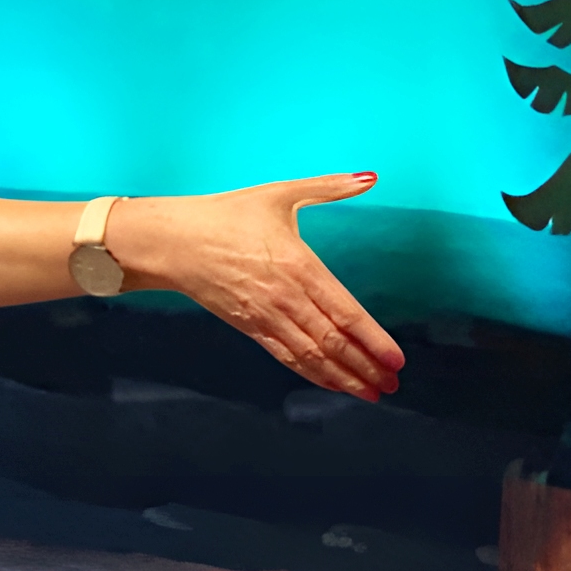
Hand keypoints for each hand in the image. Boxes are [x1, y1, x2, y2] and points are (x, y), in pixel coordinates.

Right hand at [114, 173, 406, 399]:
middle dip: (366, 367)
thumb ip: (330, 187)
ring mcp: (266, 317)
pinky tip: (333, 384)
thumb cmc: (227, 214)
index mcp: (300, 265)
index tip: (397, 359)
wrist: (173, 241)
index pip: (346, 312)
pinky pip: (287, 357)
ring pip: (312, 356)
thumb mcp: (280, 194)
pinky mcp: (250, 328)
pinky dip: (312, 374)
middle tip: (392, 384)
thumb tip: (371, 177)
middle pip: (334, 342)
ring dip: (344, 378)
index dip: (374, 340)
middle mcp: (286, 297)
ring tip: (371, 393)